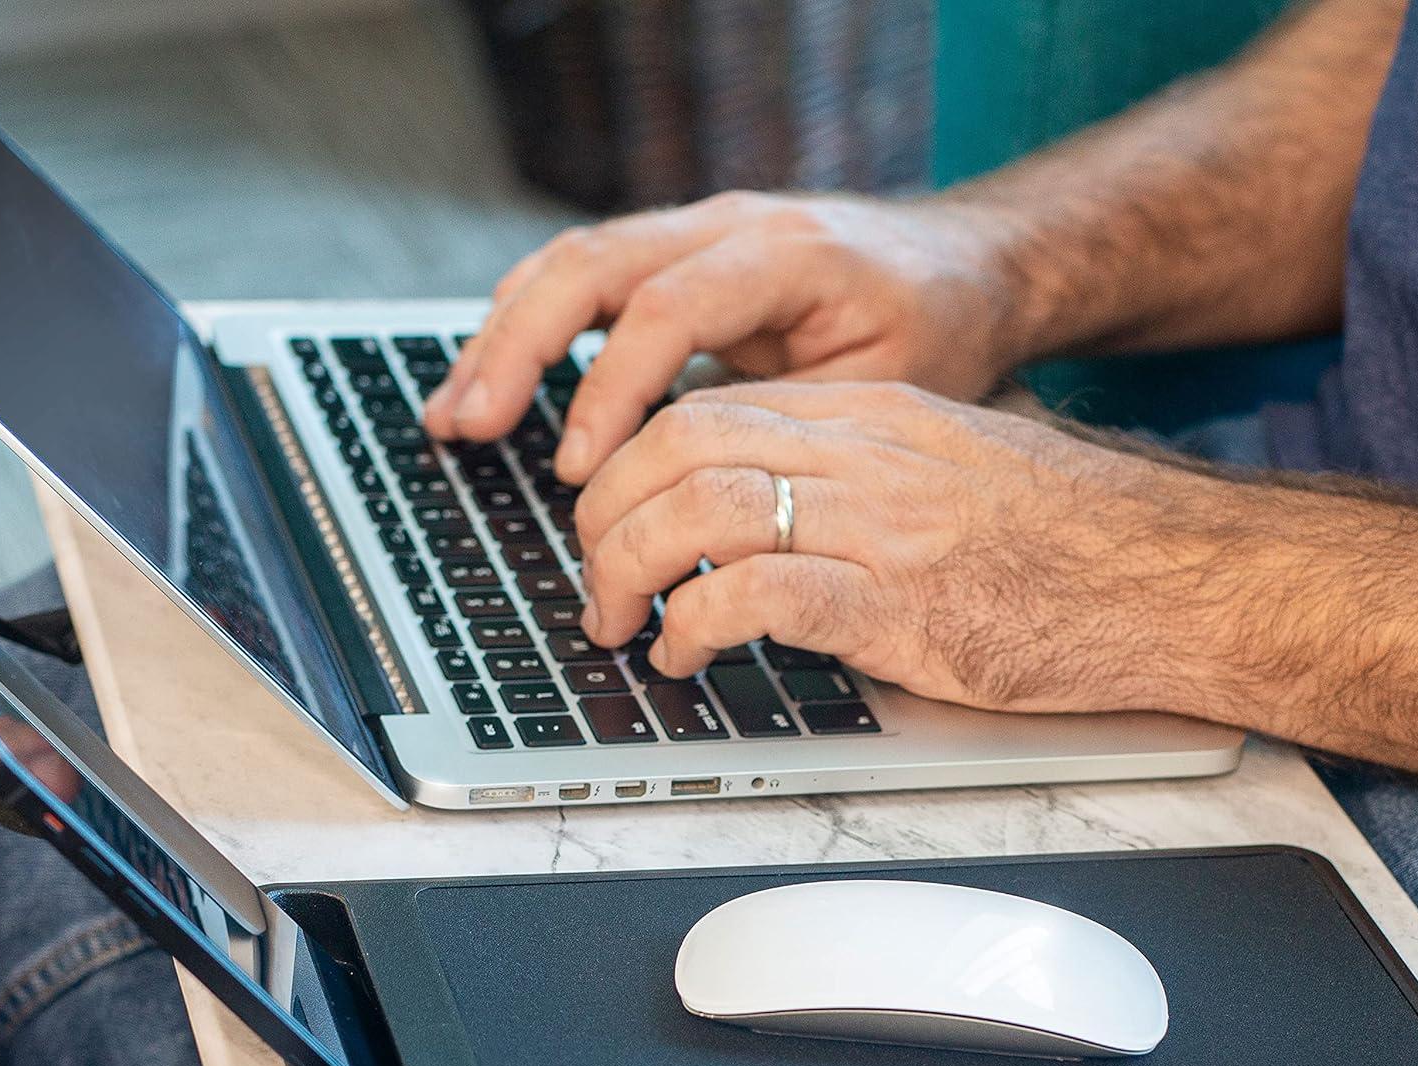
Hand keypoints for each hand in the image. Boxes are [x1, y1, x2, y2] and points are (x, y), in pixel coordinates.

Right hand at [422, 191, 1020, 485]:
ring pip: (572, 263)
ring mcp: (698, 232)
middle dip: (518, 349)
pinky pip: (587, 276)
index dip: (609, 389)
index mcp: (785, 254)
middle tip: (467, 427)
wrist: (964, 267)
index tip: (577, 470)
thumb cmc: (937, 335)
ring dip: (502, 338)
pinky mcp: (680, 255)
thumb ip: (790, 420)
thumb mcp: (889, 387)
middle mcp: (728, 226)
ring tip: (453, 415)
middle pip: (591, 264)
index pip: (667, 308)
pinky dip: (530, 327)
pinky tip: (492, 378)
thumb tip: (695, 489)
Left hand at [576, 382, 1221, 717]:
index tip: (608, 523)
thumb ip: (857, 474)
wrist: (1175, 577)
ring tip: (620, 626)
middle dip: (603, 516)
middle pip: (679, 445)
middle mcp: (865, 453)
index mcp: (872, 413)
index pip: (705, 409)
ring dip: (627, 571)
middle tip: (594, 583)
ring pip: (697, 509)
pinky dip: (690, 626)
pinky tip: (682, 656)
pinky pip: (753, 595)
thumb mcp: (951, 470)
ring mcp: (880, 526)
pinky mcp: (899, 608)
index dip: (627, 468)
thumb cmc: (1069, 539)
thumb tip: (765, 513)